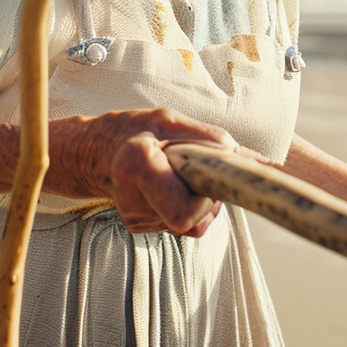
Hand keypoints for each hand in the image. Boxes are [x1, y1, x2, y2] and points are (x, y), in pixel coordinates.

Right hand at [50, 108, 243, 237]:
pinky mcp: (140, 227)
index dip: (205, 200)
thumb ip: (211, 140)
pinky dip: (185, 204)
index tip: (205, 176)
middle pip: (192, 222)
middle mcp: (134, 200)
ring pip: (190, 225)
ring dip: (198, 201)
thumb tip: (252, 161)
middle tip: (196, 172)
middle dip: (207, 200)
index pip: (185, 212)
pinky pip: (180, 224)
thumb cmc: (134, 129)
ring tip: (179, 174)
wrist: (94, 151)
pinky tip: (170, 185)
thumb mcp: (171, 119)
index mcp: (138, 165)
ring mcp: (136, 219)